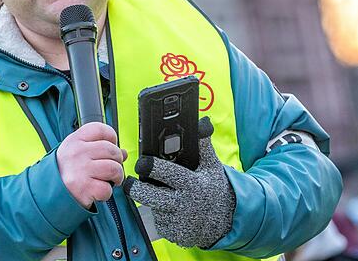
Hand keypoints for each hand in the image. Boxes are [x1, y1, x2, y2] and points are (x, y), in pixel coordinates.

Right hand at [57, 122, 127, 208]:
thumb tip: (123, 153)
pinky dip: (106, 193)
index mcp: (75, 140)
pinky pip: (107, 189)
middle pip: (112, 150)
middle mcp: (77, 152)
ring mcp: (81, 169)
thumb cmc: (64, 171)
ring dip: (116, 177)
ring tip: (109, 179)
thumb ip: (98, 148)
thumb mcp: (76, 152)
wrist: (47, 191)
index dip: (112, 137)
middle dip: (117, 160)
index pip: (101, 129)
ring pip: (114, 169)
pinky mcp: (84, 188)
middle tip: (111, 168)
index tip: (111, 145)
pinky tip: (98, 190)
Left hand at [123, 117, 234, 248]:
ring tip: (159, 192)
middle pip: (147, 195)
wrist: (227, 220)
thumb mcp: (211, 165)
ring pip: (152, 207)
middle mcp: (183, 204)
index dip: (150, 166)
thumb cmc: (215, 188)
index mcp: (192, 184)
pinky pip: (158, 221)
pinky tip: (169, 208)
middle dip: (135, 188)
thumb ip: (203, 144)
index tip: (142, 162)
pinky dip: (160, 214)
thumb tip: (203, 122)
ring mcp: (178, 222)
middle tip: (131, 181)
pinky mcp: (174, 235)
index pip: (165, 173)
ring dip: (150, 200)